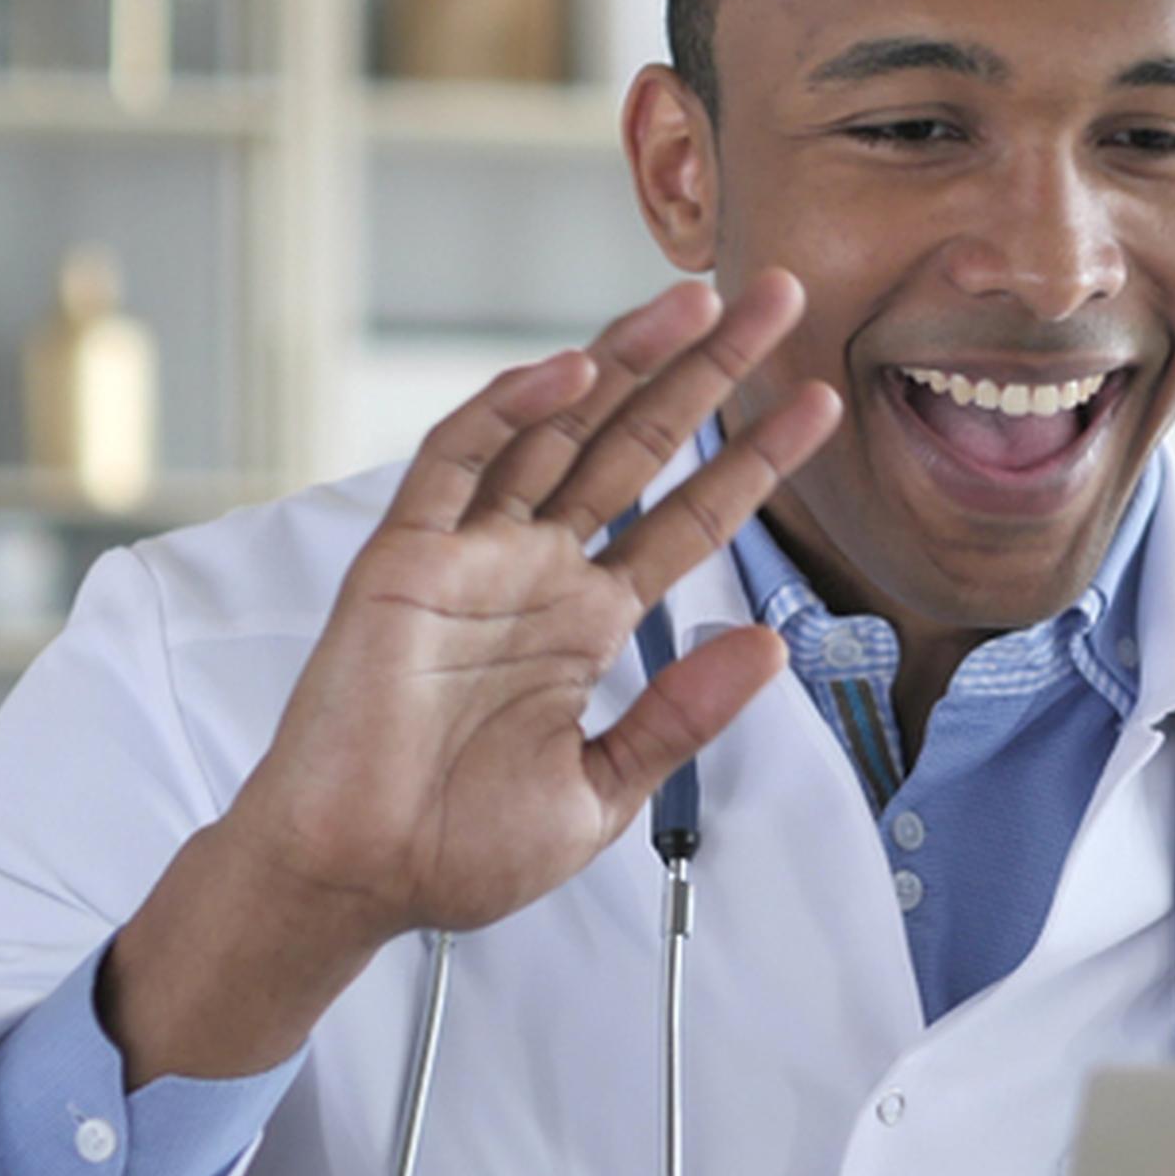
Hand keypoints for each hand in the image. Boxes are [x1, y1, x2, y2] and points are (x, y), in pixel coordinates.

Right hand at [100, 275, 840, 1084]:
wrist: (355, 879)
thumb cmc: (457, 847)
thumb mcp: (602, 791)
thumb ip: (680, 717)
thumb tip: (767, 644)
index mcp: (584, 623)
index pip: (688, 519)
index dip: (754, 459)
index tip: (819, 404)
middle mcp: (534, 572)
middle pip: (637, 445)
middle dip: (708, 370)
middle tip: (778, 296)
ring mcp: (471, 556)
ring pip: (558, 427)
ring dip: (626, 360)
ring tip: (698, 299)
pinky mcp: (403, 558)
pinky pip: (457, 460)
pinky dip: (511, 408)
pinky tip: (576, 369)